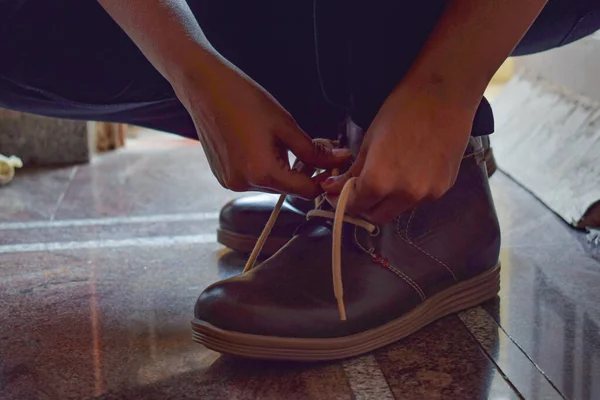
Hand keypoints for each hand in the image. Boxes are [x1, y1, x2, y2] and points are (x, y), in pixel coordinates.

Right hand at [174, 55, 349, 197]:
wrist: (204, 87)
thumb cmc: (243, 99)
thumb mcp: (285, 124)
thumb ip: (313, 149)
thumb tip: (340, 159)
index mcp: (261, 172)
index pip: (306, 191)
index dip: (322, 178)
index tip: (331, 163)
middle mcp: (243, 184)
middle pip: (288, 189)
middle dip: (302, 171)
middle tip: (309, 146)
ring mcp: (230, 182)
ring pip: (270, 184)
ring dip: (281, 169)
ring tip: (276, 140)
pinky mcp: (222, 177)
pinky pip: (252, 179)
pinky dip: (261, 167)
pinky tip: (258, 144)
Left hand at [321, 85, 475, 223]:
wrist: (445, 95)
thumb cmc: (401, 110)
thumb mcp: (369, 140)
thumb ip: (352, 171)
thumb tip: (332, 187)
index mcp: (379, 181)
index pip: (354, 206)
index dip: (341, 200)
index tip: (336, 193)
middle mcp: (404, 195)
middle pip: (377, 216)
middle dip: (363, 206)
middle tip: (357, 190)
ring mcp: (427, 194)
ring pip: (398, 209)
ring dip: (386, 201)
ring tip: (386, 176)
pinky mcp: (444, 189)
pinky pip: (418, 200)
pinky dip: (407, 192)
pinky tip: (408, 170)